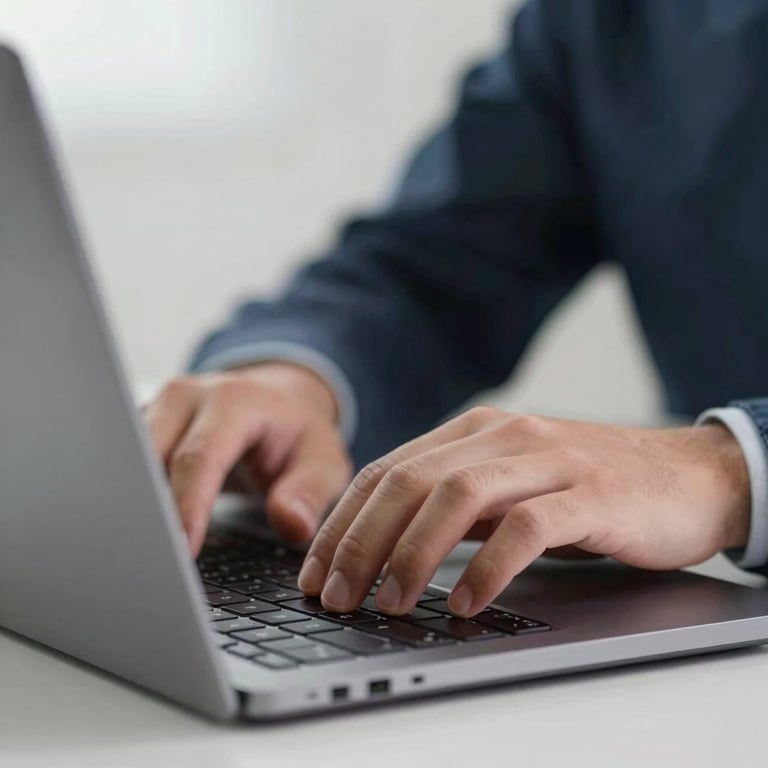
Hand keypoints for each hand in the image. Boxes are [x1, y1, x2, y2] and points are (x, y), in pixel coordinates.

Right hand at [145, 363, 352, 553]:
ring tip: (133, 554)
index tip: (181, 551)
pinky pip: (122, 463)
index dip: (187, 505)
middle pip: (149, 456)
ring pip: (126, 460)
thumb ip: (310, 491)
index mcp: (234, 400)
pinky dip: (125, 497)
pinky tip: (130, 533)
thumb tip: (291, 523)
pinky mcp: (142, 425)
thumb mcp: (324, 460)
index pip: (199, 457)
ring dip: (129, 504)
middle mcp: (188, 397)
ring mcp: (159, 408)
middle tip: (147, 563)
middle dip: (146, 509)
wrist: (279, 403)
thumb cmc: (300, 436)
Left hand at [297, 407, 749, 617]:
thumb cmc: (588, 485)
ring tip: (390, 603)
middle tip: (336, 595)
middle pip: (410, 481)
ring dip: (413, 553)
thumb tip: (388, 544)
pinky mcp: (592, 493)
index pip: (388, 470)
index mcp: (475, 429)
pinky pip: (528, 527)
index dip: (343, 522)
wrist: (688, 473)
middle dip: (362, 542)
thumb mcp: (510, 483)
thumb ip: (456, 501)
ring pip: (458, 495)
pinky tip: (467, 603)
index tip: (316, 570)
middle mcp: (504, 434)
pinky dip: (489, 566)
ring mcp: (548, 460)